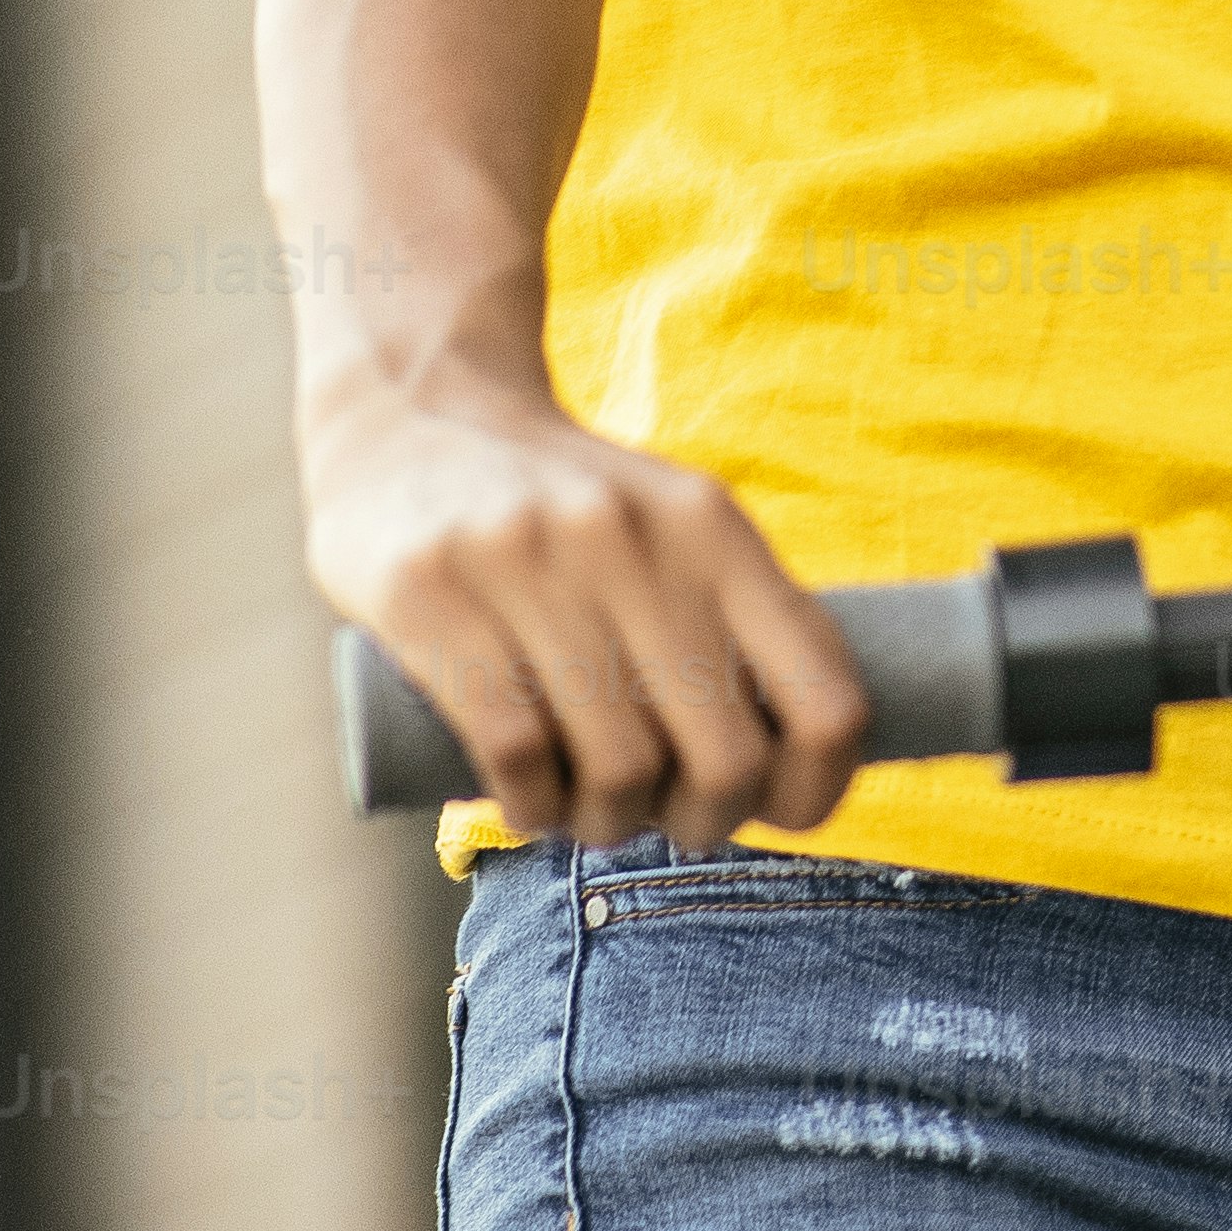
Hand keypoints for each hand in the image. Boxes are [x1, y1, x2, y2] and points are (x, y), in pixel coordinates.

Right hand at [309, 382, 872, 849]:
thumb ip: (736, 622)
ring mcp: (528, 560)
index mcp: (713, 528)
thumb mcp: (671, 527)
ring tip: (584, 805)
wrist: (404, 410)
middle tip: (660, 814)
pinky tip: (527, 794)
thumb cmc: (561, 513)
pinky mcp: (429, 593)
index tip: (775, 808)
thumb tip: (804, 767)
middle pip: (725, 758)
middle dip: (700, 820)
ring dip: (607, 820)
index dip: (818, 788)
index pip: (827, 699)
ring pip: (621, 768)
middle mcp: (633, 537)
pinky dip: (533, 804)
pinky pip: (518, 753)